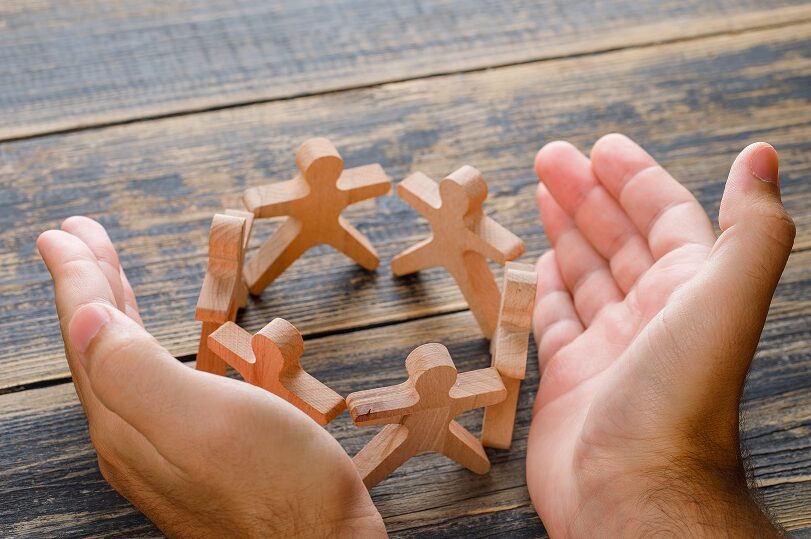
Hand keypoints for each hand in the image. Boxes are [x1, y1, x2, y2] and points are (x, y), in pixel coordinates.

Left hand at [37, 217, 384, 537]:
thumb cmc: (281, 488)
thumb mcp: (208, 423)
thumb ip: (136, 373)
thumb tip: (83, 318)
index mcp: (127, 421)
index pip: (88, 334)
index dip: (77, 278)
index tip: (63, 234)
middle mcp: (131, 436)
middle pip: (98, 345)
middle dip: (90, 285)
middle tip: (78, 237)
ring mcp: (159, 449)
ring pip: (122, 363)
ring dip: (114, 309)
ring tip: (109, 273)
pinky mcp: (190, 455)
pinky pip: (150, 383)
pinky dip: (146, 344)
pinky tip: (156, 341)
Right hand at [527, 134, 793, 535]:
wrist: (632, 487)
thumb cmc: (679, 395)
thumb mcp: (724, 295)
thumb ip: (749, 226)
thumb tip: (762, 156)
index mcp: (689, 290)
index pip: (663, 216)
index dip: (634, 178)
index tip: (600, 147)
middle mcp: (651, 315)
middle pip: (617, 239)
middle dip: (585, 194)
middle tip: (550, 158)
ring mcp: (608, 347)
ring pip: (584, 275)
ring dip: (564, 232)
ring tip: (539, 195)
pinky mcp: (567, 378)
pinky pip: (554, 320)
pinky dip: (545, 288)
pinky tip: (537, 263)